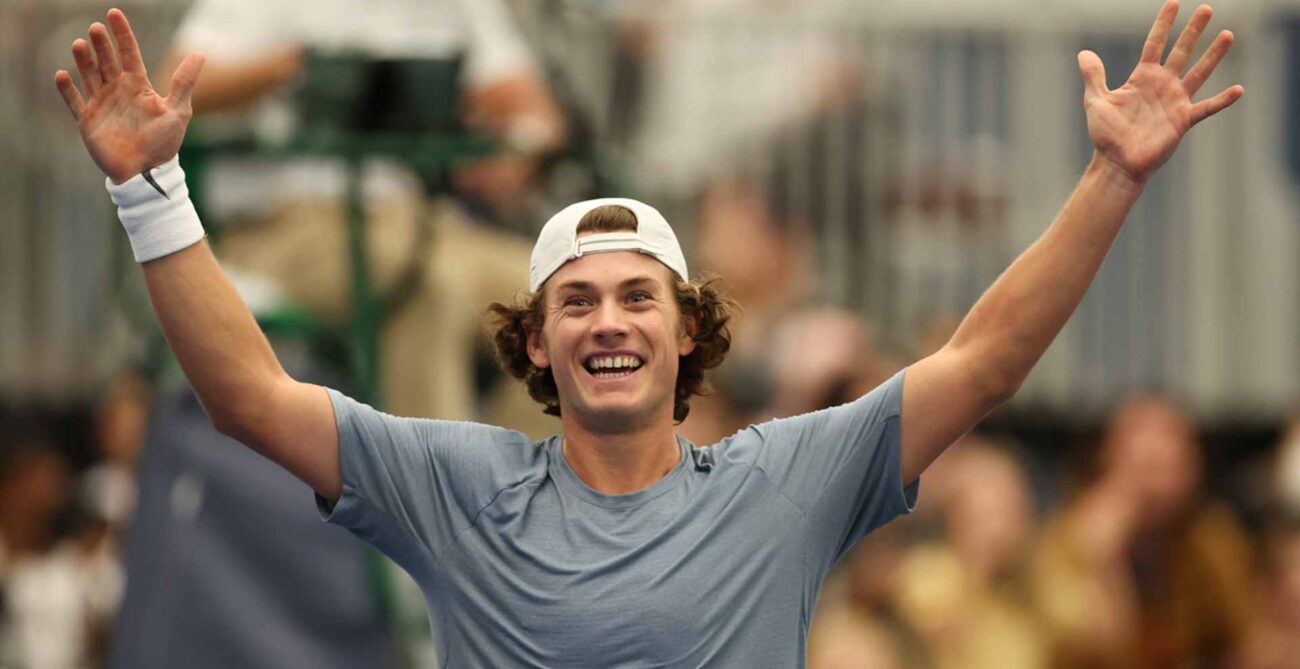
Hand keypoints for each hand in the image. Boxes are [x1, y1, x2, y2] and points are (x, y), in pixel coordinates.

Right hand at [54, 9, 203, 183]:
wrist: (146, 172)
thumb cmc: (164, 143)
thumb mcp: (178, 111)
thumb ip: (184, 82)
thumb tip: (199, 54)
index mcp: (138, 86)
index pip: (128, 53)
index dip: (122, 34)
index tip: (114, 14)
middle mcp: (118, 91)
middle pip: (107, 61)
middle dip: (101, 45)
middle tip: (95, 29)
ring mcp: (101, 104)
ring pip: (89, 76)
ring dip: (84, 61)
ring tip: (79, 44)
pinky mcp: (87, 120)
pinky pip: (73, 101)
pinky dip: (67, 90)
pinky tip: (62, 75)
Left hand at [1079, 1, 1242, 184]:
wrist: (1116, 163)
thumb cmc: (1105, 134)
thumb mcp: (1096, 101)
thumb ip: (1094, 76)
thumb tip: (1084, 53)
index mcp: (1142, 77)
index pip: (1155, 44)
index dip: (1163, 25)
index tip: (1174, 3)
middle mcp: (1162, 85)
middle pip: (1181, 52)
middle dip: (1193, 31)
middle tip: (1206, 9)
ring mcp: (1175, 101)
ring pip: (1199, 72)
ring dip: (1213, 55)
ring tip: (1227, 35)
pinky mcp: (1183, 120)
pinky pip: (1206, 108)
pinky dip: (1222, 100)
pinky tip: (1238, 89)